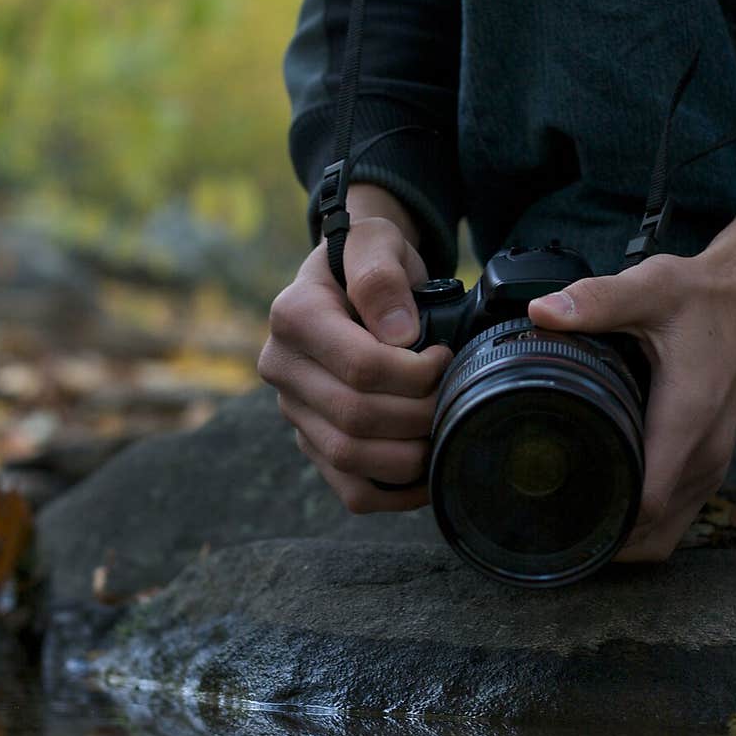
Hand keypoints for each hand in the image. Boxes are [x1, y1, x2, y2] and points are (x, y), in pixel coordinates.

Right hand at [258, 185, 450, 512]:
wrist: (354, 280)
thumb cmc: (370, 259)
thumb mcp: (376, 241)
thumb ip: (381, 274)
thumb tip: (398, 334)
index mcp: (293, 317)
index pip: (360, 367)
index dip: (415, 373)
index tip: (445, 358)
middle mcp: (281, 368)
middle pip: (355, 418)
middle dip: (418, 414)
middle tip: (453, 397)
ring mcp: (294, 411)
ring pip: (349, 458)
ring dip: (410, 455)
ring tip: (443, 429)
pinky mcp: (312, 442)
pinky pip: (349, 490)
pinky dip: (394, 494)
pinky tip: (429, 474)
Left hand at [529, 146, 735, 560]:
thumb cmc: (701, 298)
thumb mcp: (649, 289)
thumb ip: (596, 301)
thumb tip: (541, 313)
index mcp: (687, 423)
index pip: (647, 504)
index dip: (603, 524)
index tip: (555, 525)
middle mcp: (704, 455)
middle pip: (652, 533)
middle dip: (602, 542)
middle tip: (547, 531)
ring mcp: (712, 465)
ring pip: (666, 533)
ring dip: (623, 539)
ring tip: (570, 526)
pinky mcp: (711, 464)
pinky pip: (677, 517)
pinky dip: (644, 525)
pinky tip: (608, 506)